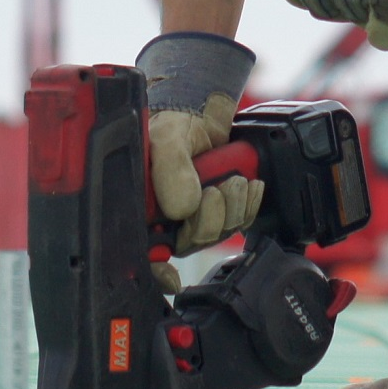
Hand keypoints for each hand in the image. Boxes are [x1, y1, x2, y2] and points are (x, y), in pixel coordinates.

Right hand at [136, 32, 261, 256]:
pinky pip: (237, 222)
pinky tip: (248, 185)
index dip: (152, 273)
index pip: (139, 251)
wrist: (202, 110)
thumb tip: (183, 208)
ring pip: (216, 234)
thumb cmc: (172, 121)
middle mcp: (164, 217)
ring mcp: (192, 215)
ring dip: (231, 209)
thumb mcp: (164, 137)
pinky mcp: (219, 209)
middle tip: (217, 190)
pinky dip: (247, 205)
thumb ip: (169, 170)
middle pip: (187, 244)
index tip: (169, 278)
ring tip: (233, 180)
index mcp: (140, 207)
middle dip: (208, 220)